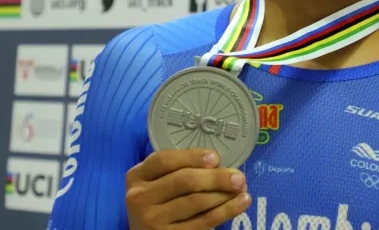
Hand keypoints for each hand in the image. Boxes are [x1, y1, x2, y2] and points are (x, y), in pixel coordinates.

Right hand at [125, 149, 251, 229]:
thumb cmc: (157, 203)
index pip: (164, 160)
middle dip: (215, 177)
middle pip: (183, 181)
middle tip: (239, 177)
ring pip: (195, 202)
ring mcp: (151, 220)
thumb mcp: (156, 184)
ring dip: (224, 195)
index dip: (191, 156)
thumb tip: (218, 163)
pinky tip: (240, 203)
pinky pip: (202, 222)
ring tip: (242, 189)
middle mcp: (139, 197)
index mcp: (137, 176)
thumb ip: (176, 171)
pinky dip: (225, 211)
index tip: (216, 157)